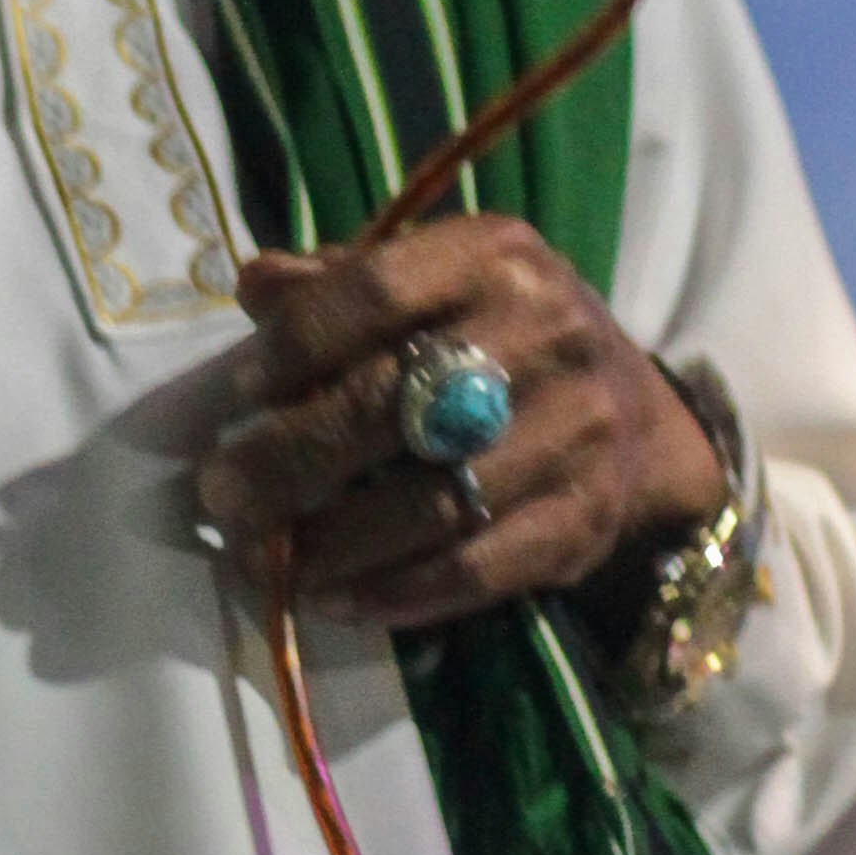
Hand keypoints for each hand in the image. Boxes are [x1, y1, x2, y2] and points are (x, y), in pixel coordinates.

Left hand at [197, 223, 721, 630]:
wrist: (634, 414)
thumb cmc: (492, 336)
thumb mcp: (427, 283)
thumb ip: (335, 285)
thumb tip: (253, 289)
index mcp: (492, 256)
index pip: (377, 290)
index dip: (298, 343)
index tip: (241, 391)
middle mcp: (545, 334)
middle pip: (392, 402)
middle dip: (289, 458)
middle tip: (221, 496)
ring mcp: (575, 430)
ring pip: (430, 501)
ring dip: (330, 542)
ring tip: (262, 560)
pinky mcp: (586, 519)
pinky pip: (476, 568)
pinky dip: (394, 592)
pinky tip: (333, 598)